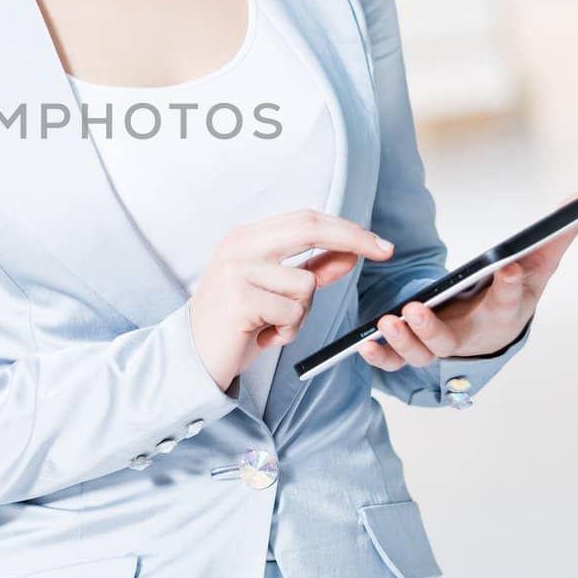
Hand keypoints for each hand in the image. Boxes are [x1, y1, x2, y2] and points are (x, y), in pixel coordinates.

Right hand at [188, 209, 395, 392]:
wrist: (192, 358)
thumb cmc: (235, 324)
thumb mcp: (276, 293)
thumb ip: (311, 270)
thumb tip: (351, 253)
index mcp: (246, 238)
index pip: (305, 219)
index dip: (346, 228)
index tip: (380, 243)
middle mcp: (239, 246)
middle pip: (309, 226)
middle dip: (353, 238)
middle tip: (386, 251)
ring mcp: (237, 270)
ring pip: (306, 283)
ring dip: (301, 314)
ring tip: (272, 325)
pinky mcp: (240, 299)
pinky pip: (292, 314)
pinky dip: (287, 332)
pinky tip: (262, 337)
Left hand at [355, 189, 577, 371]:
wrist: (496, 330)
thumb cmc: (514, 296)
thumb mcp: (537, 268)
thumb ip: (554, 238)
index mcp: (501, 314)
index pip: (507, 300)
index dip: (509, 285)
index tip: (507, 267)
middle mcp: (468, 334)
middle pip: (450, 341)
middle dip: (431, 329)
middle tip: (415, 310)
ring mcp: (441, 344)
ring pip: (421, 353)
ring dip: (403, 340)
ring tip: (389, 320)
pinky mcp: (417, 347)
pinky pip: (397, 360)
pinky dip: (382, 357)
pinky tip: (365, 345)